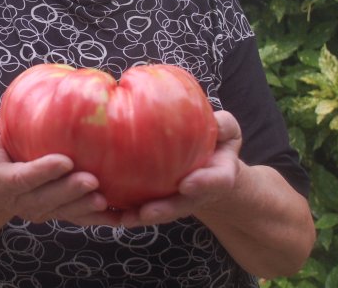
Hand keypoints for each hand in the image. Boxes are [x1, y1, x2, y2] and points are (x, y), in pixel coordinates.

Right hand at [0, 107, 119, 224]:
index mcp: (2, 183)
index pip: (23, 179)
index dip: (43, 172)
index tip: (64, 160)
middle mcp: (22, 202)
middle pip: (47, 199)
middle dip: (70, 191)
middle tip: (91, 179)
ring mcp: (41, 211)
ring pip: (65, 212)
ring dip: (85, 207)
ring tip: (104, 198)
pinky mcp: (57, 213)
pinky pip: (79, 219)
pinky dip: (98, 219)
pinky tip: (119, 215)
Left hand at [119, 110, 242, 227]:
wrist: (209, 160)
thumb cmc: (218, 140)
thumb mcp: (226, 130)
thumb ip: (223, 125)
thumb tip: (215, 119)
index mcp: (220, 175)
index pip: (216, 182)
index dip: (203, 184)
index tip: (186, 184)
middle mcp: (199, 193)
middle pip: (183, 205)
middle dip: (165, 210)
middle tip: (147, 212)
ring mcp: (180, 200)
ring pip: (162, 212)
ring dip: (142, 217)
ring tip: (124, 218)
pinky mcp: (161, 200)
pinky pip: (144, 208)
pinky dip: (128, 213)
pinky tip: (110, 212)